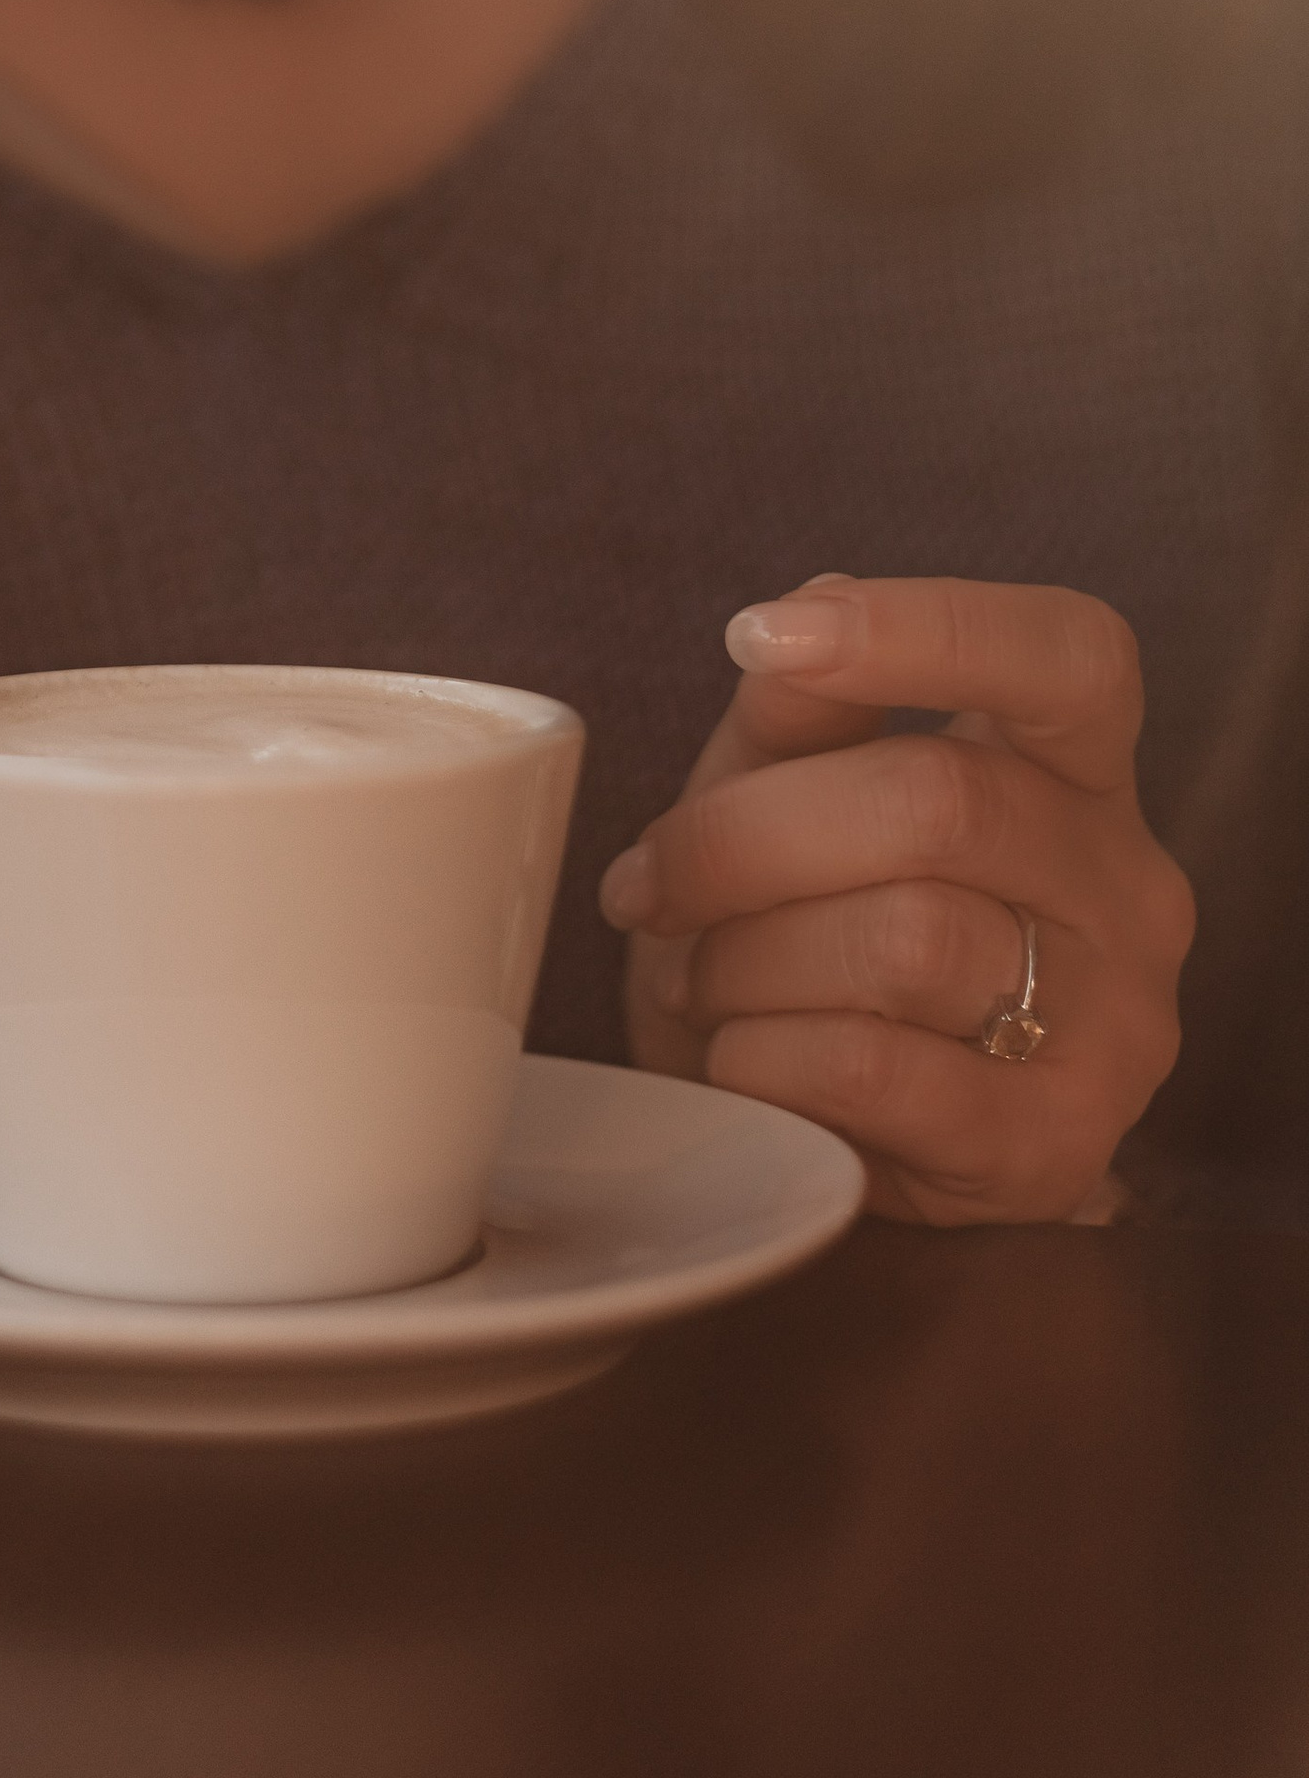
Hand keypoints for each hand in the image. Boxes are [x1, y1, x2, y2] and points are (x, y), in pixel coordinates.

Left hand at [601, 576, 1194, 1223]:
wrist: (827, 1132)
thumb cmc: (812, 923)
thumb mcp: (790, 790)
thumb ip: (803, 705)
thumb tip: (799, 627)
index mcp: (1079, 768)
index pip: (1069, 654)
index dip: (923, 626)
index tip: (756, 636)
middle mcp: (1128, 889)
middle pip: (938, 802)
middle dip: (747, 838)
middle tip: (648, 886)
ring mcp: (1114, 1028)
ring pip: (905, 940)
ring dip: (748, 958)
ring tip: (702, 980)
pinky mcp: (1052, 1150)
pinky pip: (873, 1070)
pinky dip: (763, 1057)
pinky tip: (740, 1058)